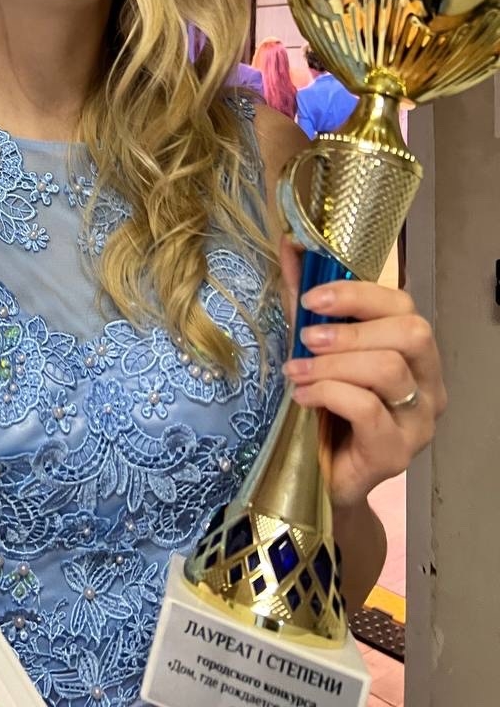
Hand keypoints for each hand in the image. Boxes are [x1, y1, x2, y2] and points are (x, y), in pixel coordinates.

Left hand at [278, 240, 446, 509]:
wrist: (318, 476)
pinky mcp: (396, 453)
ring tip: (294, 372)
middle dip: (351, 329)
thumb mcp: (312, 345)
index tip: (311, 298)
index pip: (404, 305)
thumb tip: (290, 242)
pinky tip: (302, 398)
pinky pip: (368, 410)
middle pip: (410, 333)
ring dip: (331, 364)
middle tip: (306, 338)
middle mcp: (428, 383)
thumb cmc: (323, 406)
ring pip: (388, 370)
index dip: (357, 294)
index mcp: (413, 352)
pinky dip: (328, 394)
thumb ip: (305, 298)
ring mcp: (418, 421)